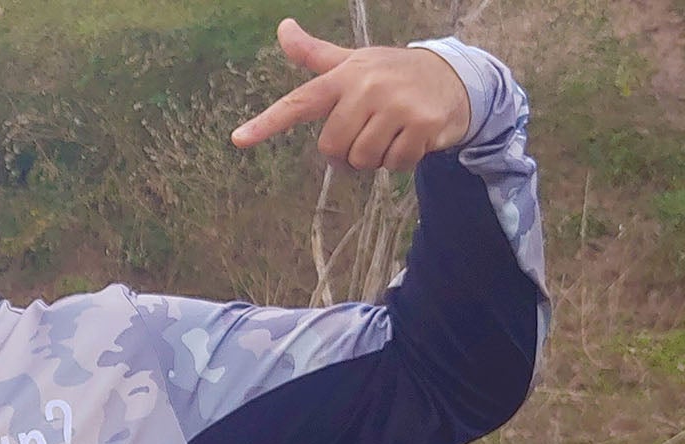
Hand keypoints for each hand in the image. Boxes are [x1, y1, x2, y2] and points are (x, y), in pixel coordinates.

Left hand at [232, 18, 471, 171]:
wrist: (453, 76)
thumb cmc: (391, 74)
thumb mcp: (353, 62)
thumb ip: (315, 54)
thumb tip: (283, 28)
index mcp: (344, 76)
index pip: (298, 102)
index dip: (267, 123)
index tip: (238, 139)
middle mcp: (367, 87)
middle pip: (332, 148)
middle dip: (347, 152)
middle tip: (367, 132)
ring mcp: (397, 105)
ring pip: (363, 160)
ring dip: (374, 158)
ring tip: (390, 132)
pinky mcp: (422, 124)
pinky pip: (394, 165)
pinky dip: (400, 160)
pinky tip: (411, 137)